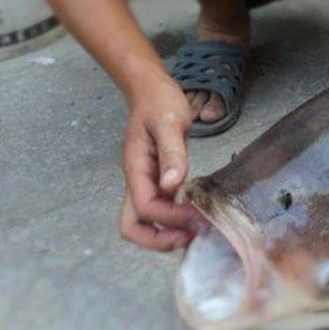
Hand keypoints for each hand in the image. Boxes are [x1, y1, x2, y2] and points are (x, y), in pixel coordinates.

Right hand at [119, 76, 198, 250]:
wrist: (151, 90)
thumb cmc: (159, 102)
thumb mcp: (170, 122)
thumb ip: (172, 154)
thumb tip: (172, 185)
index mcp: (135, 168)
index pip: (145, 207)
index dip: (169, 218)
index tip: (195, 215)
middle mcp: (136, 179)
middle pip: (132, 226)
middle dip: (158, 240)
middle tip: (189, 237)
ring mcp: (144, 181)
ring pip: (144, 221)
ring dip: (166, 233)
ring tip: (196, 230)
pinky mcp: (155, 179)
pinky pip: (159, 208)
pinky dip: (173, 219)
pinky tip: (195, 214)